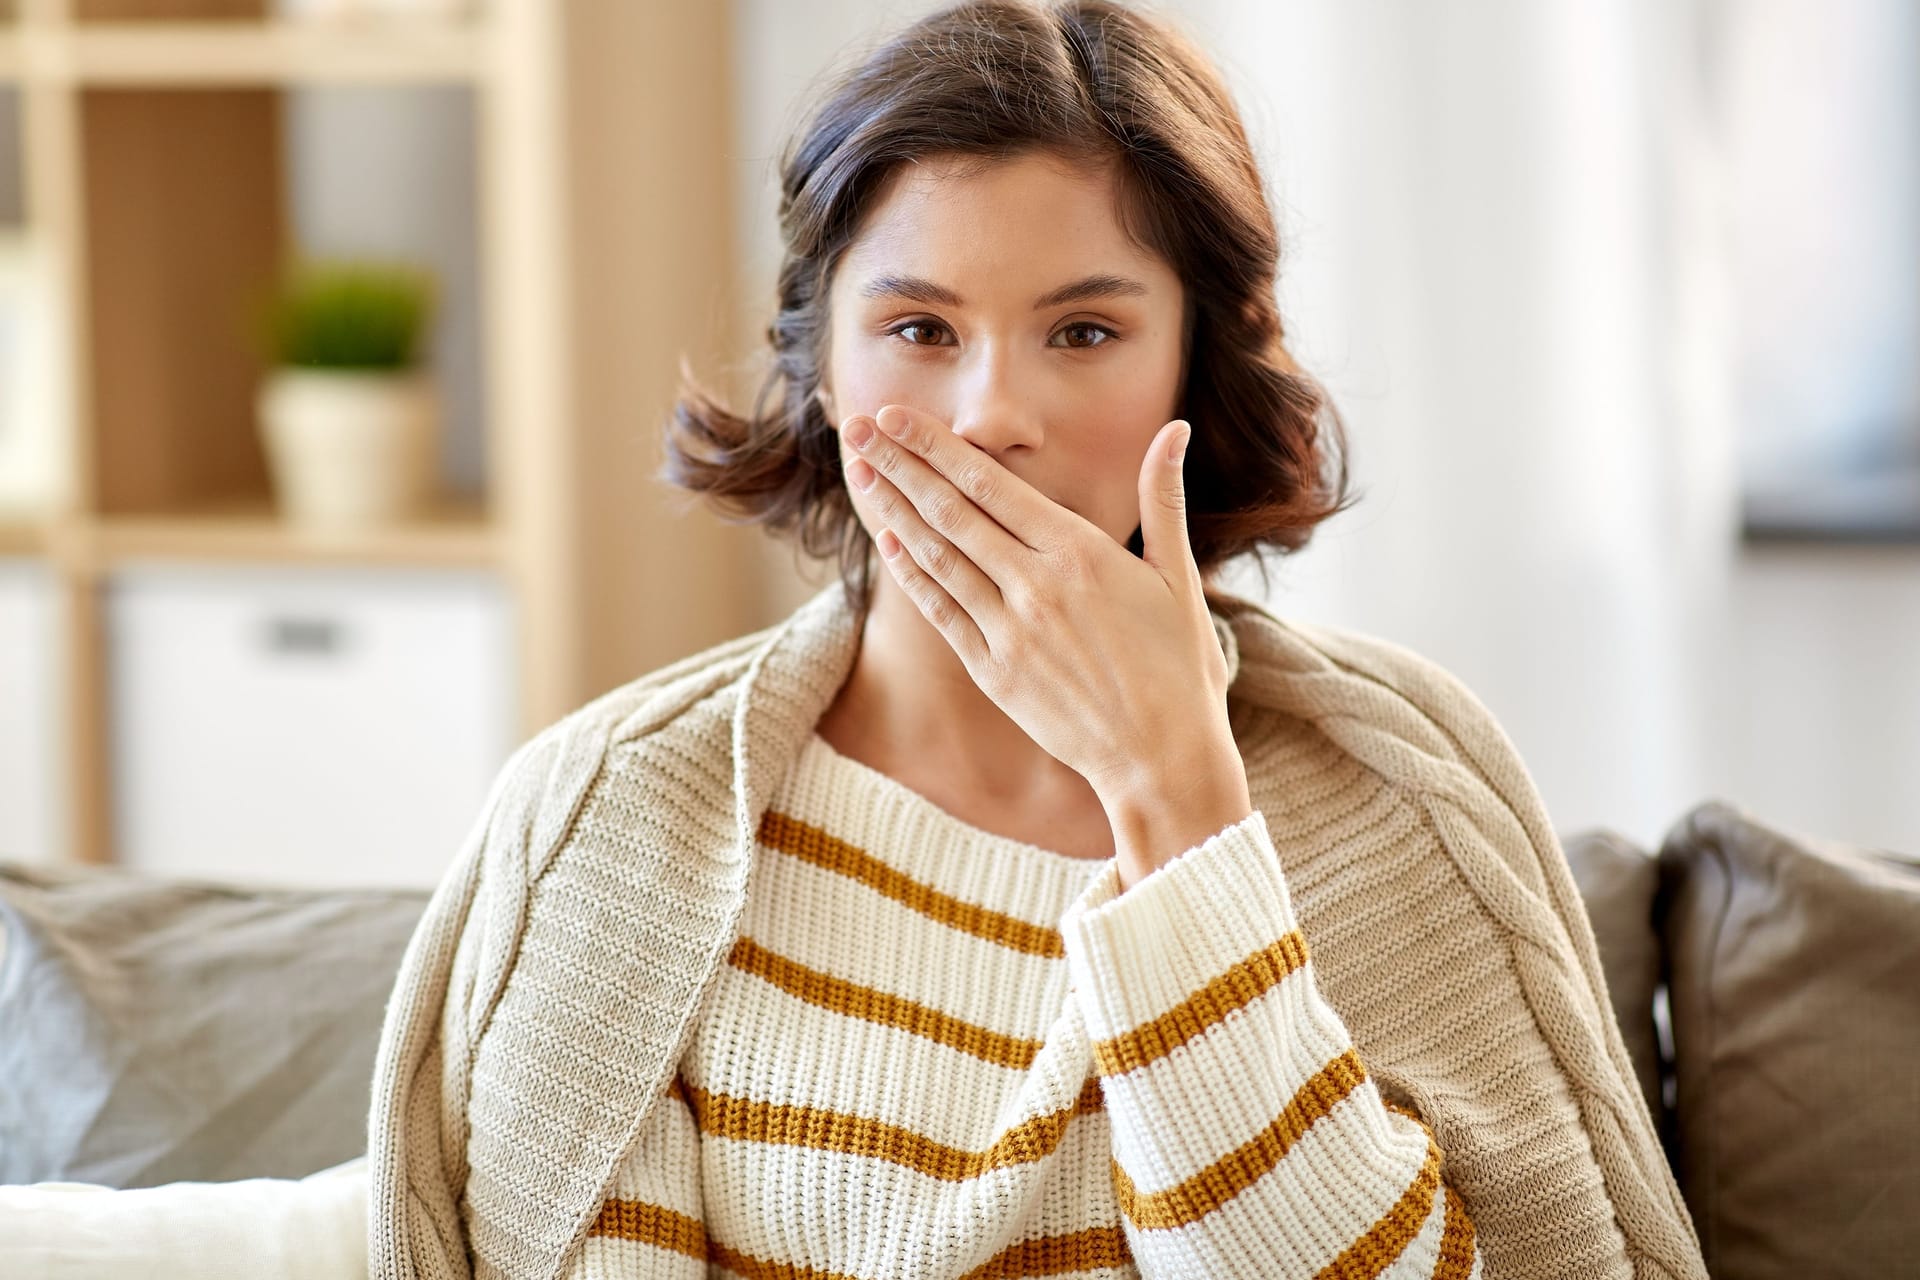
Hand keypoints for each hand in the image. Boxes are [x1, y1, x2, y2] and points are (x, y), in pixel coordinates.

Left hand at [841, 403, 1252, 882]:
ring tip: (860, 473)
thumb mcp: (1179, 578)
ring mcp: (1008, 630)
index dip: (936, 446)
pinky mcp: (993, 671)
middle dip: (900, 464)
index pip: (990, 484)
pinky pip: (942, 611)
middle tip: (859, 428)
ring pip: (937, 557)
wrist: (1161, 758)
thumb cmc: (1179, 668)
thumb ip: (1164, 499)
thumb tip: (1176, 428)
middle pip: (951, 512)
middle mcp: (1035, 586)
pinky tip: (888, 541)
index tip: (898, 416)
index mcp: (1080, 554)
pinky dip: (912, 574)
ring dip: (893, 510)